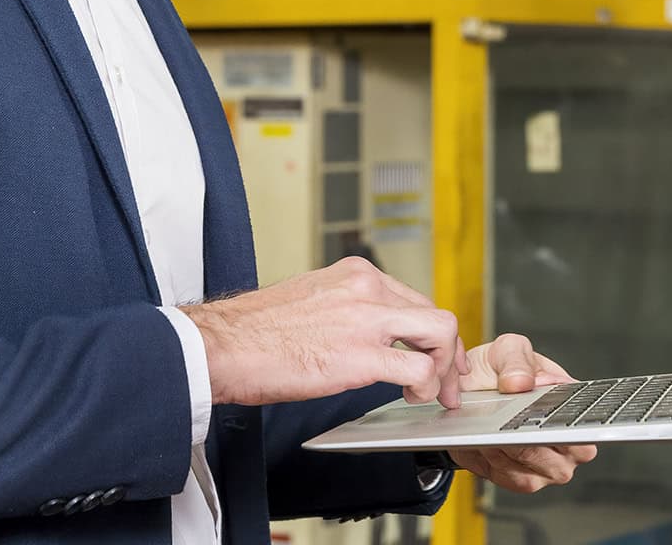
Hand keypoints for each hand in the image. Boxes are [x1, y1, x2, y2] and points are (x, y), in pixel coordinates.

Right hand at [181, 256, 462, 407]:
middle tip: (448, 382)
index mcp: (355, 274)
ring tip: (432, 393)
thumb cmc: (255, 332)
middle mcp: (367, 288)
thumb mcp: (310, 299)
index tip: (436, 354)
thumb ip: (345, 307)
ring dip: (444, 369)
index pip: (414, 298)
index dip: (431, 333)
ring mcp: (367, 319)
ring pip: (440, 333)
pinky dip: (425, 386)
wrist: (223, 345)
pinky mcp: (361, 355)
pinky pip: (418, 368)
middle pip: (435, 315)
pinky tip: (411, 398)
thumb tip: (364, 329)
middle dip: (449, 353)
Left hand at [448, 334, 596, 492]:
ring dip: (508, 453)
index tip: (546, 419)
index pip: (587, 426)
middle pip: (563, 458)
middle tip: (511, 425)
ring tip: (490, 430)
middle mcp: (568, 443)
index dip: (570, 426)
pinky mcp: (521, 480)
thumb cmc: (499, 370)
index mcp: (575, 408)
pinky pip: (512, 479)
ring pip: (534, 472)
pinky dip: (495, 463)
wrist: (469, 391)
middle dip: (533, 442)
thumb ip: (516, 360)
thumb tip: (520, 383)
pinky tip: (484, 444)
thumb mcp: (509, 349)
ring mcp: (546, 466)